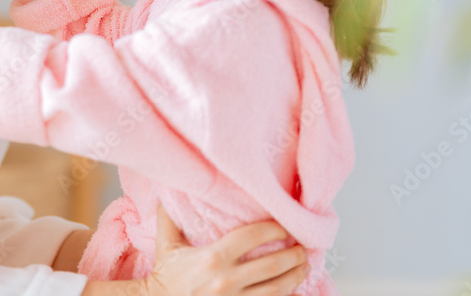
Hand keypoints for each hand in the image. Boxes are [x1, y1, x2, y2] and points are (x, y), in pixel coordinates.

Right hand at [143, 205, 308, 295]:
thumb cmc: (166, 275)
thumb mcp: (166, 242)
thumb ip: (169, 214)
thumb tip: (170, 184)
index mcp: (212, 257)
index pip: (252, 236)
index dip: (274, 228)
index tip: (284, 225)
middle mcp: (227, 280)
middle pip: (273, 265)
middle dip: (294, 254)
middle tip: (304, 246)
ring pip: (277, 289)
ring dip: (296, 276)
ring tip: (305, 265)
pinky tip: (295, 290)